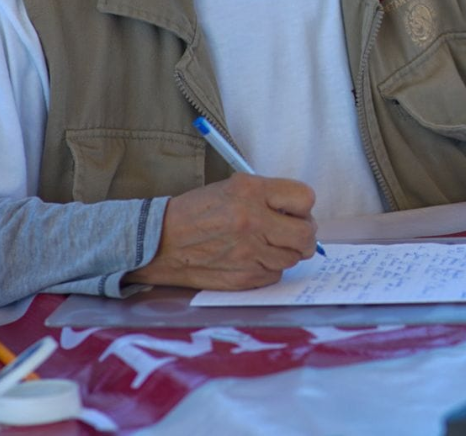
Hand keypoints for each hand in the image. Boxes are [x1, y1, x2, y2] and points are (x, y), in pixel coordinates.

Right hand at [126, 173, 317, 290]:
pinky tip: (252, 259)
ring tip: (266, 245)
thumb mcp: (232, 187)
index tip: (296, 211)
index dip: (303, 207)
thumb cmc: (196, 212)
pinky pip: (274, 275)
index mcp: (251, 191)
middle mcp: (252, 220)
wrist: (159, 242)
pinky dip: (269, 268)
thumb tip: (300, 213)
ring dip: (286, 252)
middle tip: (294, 234)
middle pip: (306, 234)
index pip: (305, 198)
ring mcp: (248, 252)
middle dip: (305, 235)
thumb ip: (268, 195)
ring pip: (293, 257)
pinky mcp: (243, 278)